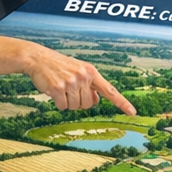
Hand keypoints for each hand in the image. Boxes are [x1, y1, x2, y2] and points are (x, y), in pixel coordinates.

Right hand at [22, 43, 136, 114]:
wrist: (38, 58)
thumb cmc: (60, 66)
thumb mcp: (79, 71)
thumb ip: (90, 85)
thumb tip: (96, 102)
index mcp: (92, 72)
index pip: (110, 90)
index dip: (122, 103)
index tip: (132, 112)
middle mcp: (84, 76)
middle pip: (88, 105)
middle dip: (79, 102)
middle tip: (70, 90)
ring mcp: (70, 82)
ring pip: (75, 107)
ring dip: (67, 102)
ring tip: (61, 88)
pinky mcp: (57, 88)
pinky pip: (63, 106)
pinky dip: (58, 103)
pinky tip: (54, 91)